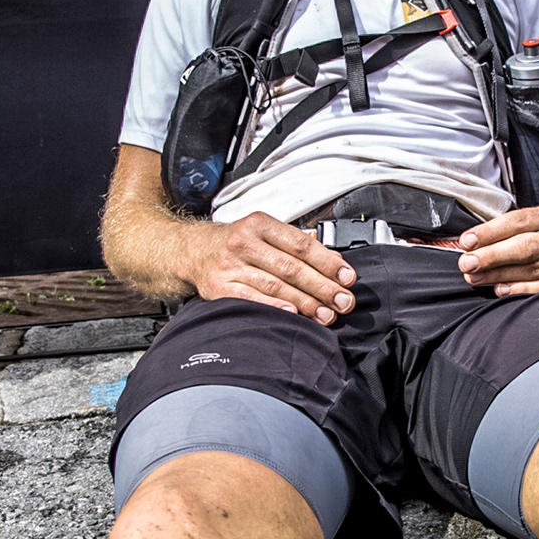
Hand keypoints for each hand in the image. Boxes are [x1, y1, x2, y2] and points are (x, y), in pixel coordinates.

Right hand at [185, 212, 356, 323]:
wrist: (191, 251)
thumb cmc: (235, 243)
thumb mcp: (263, 232)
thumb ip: (295, 244)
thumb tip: (333, 262)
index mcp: (259, 224)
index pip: (301, 244)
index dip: (328, 262)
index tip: (347, 277)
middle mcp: (243, 242)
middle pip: (291, 267)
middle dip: (322, 287)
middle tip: (343, 301)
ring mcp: (229, 266)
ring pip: (275, 286)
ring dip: (305, 302)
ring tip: (327, 314)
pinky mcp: (218, 287)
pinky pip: (249, 298)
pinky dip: (272, 306)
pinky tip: (292, 313)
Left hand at [457, 205, 538, 296]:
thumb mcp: (531, 229)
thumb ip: (504, 233)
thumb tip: (468, 245)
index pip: (517, 221)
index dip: (490, 232)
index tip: (467, 241)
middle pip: (525, 246)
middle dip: (492, 255)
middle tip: (468, 263)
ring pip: (531, 269)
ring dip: (499, 274)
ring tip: (475, 277)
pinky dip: (520, 290)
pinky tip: (500, 290)